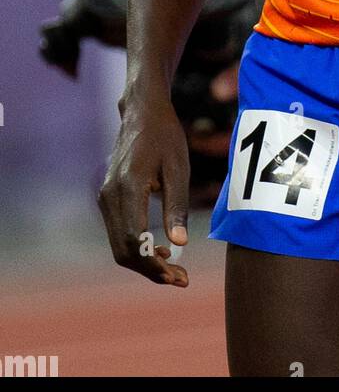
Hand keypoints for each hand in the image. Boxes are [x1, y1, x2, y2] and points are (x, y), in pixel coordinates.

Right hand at [98, 97, 190, 286]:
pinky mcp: (108, 198)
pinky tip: (159, 250)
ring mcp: (105, 197)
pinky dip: (136, 247)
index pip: (133, 241)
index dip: (152, 265)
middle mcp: (110, 196)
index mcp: (128, 187)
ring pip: (118, 245)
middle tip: (180, 279)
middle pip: (122, 250)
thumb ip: (177, 206)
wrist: (141, 112)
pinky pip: (118, 232)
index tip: (177, 277)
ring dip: (143, 262)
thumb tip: (179, 244)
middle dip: (149, 270)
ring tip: (174, 269)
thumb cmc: (165, 136)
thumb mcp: (178, 168)